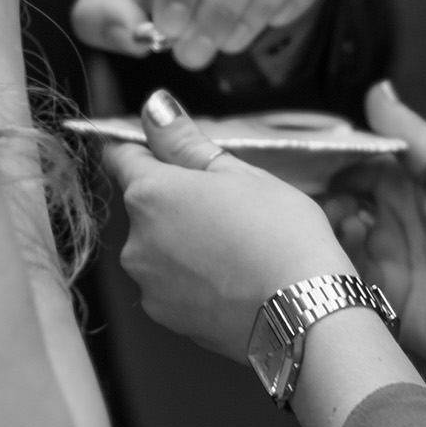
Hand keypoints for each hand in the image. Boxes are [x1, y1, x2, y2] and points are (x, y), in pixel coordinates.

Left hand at [99, 91, 353, 363]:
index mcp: (150, 194)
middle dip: (177, 201)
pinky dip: (194, 279)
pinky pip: (172, 286)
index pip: (122, 156)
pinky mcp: (166, 317)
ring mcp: (148, 284)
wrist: (303, 315)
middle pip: (145, 206)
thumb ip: (185, 141)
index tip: (163, 148)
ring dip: (184, 242)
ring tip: (236, 248)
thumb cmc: (281, 237)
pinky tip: (232, 278)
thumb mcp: (239, 173)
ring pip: (159, 248)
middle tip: (229, 207)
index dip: (142, 147)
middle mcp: (136, 240)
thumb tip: (155, 109)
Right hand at [323, 82, 425, 376]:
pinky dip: (334, 268)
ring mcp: (387, 264)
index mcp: (411, 190)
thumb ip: (411, 135)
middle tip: (313, 196)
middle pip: (337, 206)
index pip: (356, 169)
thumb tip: (378, 90)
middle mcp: (394, 225)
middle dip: (319, 199)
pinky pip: (343, 284)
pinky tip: (343, 253)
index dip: (330, 163)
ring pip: (333, 243)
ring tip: (339, 222)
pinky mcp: (383, 302)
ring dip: (325, 231)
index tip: (304, 158)